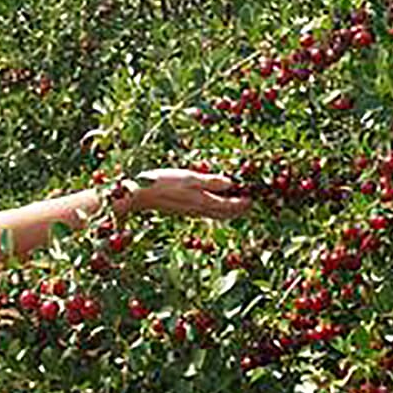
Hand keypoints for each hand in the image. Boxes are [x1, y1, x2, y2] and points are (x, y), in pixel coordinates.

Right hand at [121, 169, 252, 220]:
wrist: (140, 195)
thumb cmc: (163, 182)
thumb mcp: (189, 177)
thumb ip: (211, 181)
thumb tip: (231, 183)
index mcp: (204, 202)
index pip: (230, 206)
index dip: (243, 203)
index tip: (253, 199)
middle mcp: (200, 210)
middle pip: (225, 214)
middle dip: (239, 210)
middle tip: (249, 204)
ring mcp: (191, 212)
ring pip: (216, 215)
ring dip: (228, 211)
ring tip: (236, 204)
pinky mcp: (184, 211)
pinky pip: (206, 213)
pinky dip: (216, 210)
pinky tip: (214, 204)